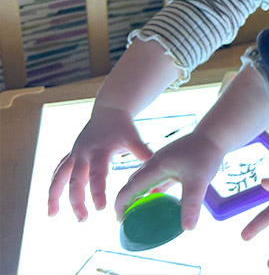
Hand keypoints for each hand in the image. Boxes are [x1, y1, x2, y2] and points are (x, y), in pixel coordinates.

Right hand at [48, 105, 151, 220]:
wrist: (109, 110)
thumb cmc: (123, 126)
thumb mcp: (133, 137)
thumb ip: (142, 152)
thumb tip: (155, 167)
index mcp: (100, 150)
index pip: (97, 174)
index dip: (97, 191)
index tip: (100, 208)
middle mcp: (83, 153)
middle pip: (76, 180)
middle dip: (77, 200)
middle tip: (83, 219)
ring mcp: (74, 154)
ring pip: (59, 177)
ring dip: (54, 196)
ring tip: (52, 215)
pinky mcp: (71, 155)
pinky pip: (58, 172)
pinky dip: (53, 185)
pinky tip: (52, 201)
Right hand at [114, 131, 225, 229]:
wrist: (215, 135)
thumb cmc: (206, 154)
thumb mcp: (199, 181)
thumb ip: (192, 204)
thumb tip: (188, 228)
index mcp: (155, 166)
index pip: (130, 187)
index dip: (121, 204)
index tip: (120, 220)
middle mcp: (155, 163)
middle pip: (133, 183)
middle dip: (126, 201)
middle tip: (126, 220)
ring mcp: (163, 162)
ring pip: (144, 180)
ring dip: (138, 195)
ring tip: (138, 212)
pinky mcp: (172, 163)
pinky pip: (157, 179)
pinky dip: (152, 190)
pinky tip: (156, 199)